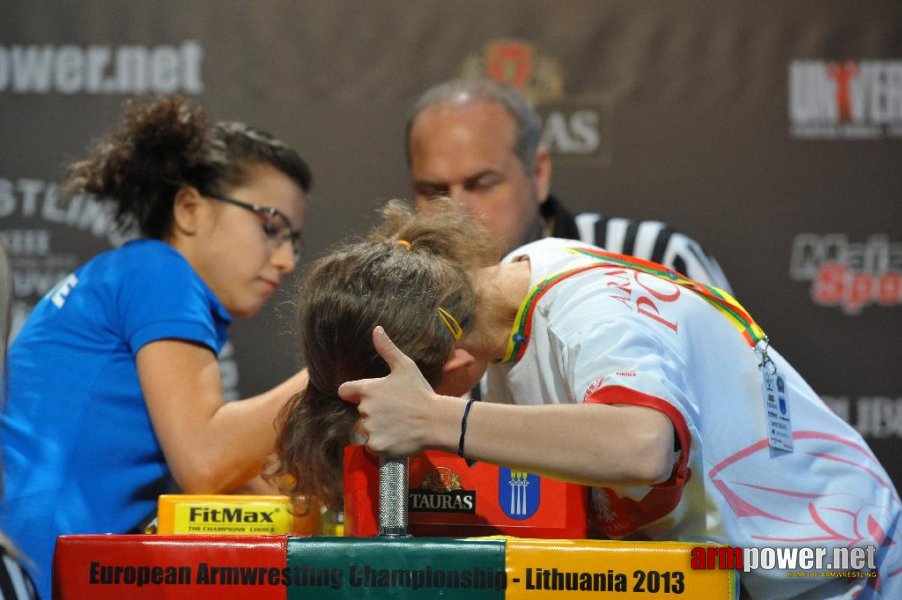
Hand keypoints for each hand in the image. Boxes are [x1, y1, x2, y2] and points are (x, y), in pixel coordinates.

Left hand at [338, 326, 439, 456]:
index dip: (354, 393)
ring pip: (367, 429)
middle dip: (374, 412)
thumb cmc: (420, 392)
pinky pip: (373, 445)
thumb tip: (376, 329)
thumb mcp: (405, 366)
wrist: (436, 421)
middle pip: (360, 412)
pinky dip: (382, 443)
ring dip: (377, 428)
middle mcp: (365, 409)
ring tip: (398, 424)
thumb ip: (387, 349)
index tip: (370, 396)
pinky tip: (397, 436)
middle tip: (395, 411)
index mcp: (368, 390)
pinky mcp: (377, 445)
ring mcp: (370, 429)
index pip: (345, 390)